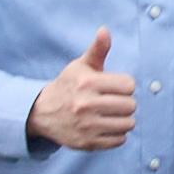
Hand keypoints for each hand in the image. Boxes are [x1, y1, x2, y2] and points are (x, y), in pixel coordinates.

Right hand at [31, 30, 132, 153]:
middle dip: (125, 103)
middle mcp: (85, 105)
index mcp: (87, 83)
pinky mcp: (87, 143)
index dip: (125, 85)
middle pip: (130, 106)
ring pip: (128, 124)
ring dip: (123, 119)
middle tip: (113, 102)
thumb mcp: (81, 66)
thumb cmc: (69, 85)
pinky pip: (119, 140)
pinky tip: (105, 126)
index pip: (129, 85)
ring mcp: (86, 126)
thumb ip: (97, 49)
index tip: (114, 87)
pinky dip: (117, 134)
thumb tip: (105, 30)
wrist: (42, 112)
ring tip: (111, 114)